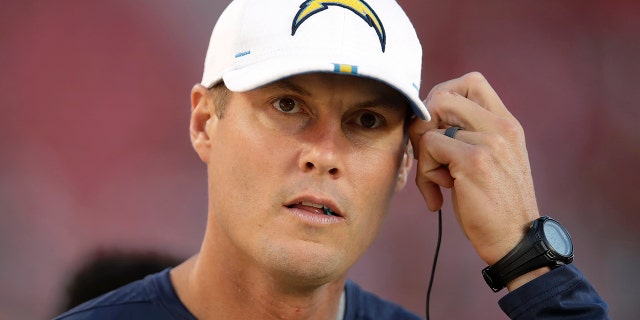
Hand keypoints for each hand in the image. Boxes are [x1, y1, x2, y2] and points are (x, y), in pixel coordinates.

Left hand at [409, 72, 539, 266]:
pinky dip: (425, 174)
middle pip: (443, 95)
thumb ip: (469, 135)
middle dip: (423, 124)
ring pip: (430, 125)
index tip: (436, 127)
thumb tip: (426, 119)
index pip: (470, 81)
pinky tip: (439, 196)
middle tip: (428, 153)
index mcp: (506, 123)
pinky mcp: (474, 160)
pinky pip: (429, 147)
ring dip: (423, 156)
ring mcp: (490, 140)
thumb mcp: (491, 160)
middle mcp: (501, 126)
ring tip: (438, 181)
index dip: (442, 97)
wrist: (516, 240)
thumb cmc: (495, 204)